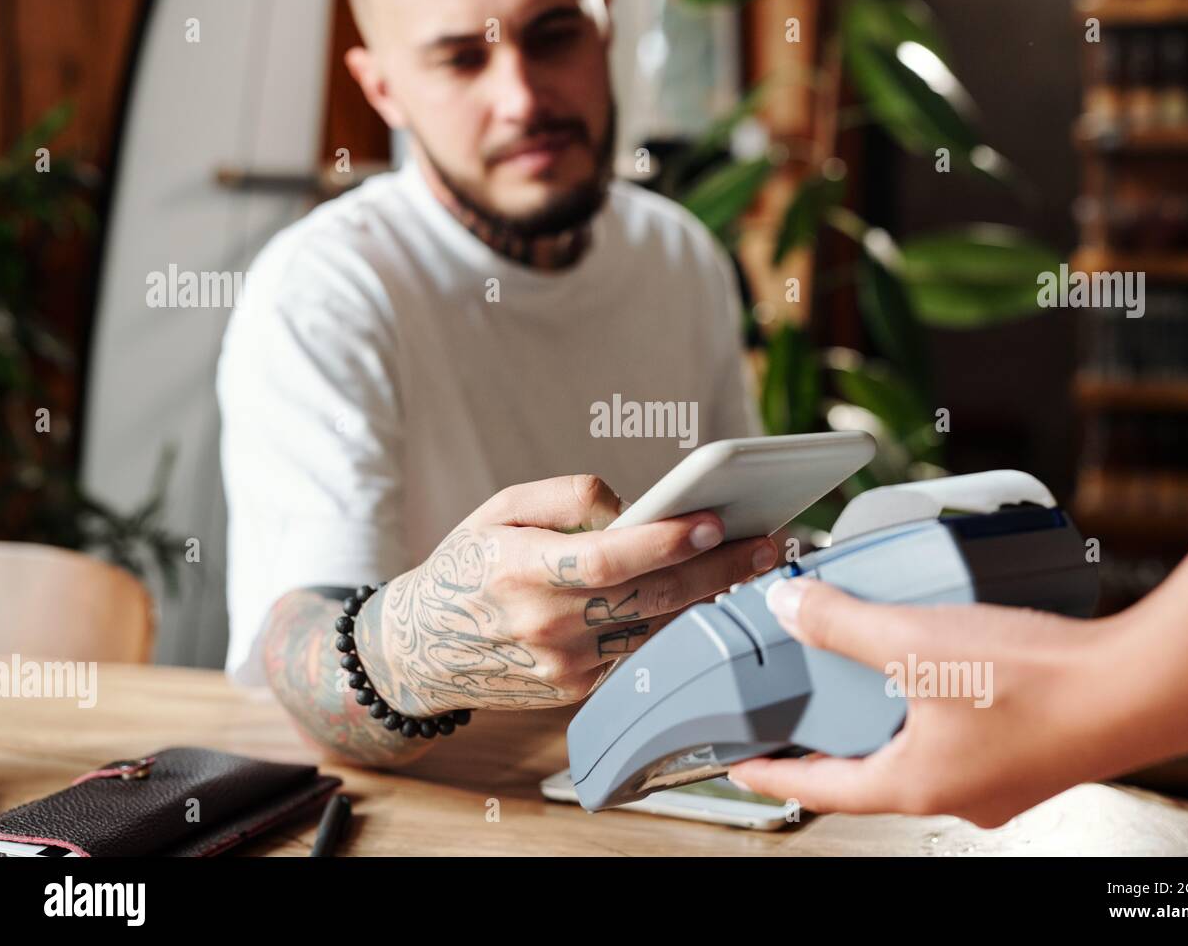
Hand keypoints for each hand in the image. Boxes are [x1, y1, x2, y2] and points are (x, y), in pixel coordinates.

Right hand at [357, 474, 777, 714]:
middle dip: (715, 569)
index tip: (714, 521)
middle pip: (649, 598)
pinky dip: (675, 623)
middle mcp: (546, 624)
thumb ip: (569, 496)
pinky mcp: (576, 690)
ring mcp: (564, 665)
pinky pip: (638, 651)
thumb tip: (633, 508)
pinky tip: (707, 596)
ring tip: (751, 565)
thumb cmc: (467, 566)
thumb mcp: (500, 509)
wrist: (421, 649)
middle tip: (766, 543)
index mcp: (522, 569)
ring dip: (708, 597)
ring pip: (654, 629)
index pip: (608, 559)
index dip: (665, 542)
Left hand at [727, 579, 1187, 827]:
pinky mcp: (1027, 754)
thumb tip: (791, 608)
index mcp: (915, 783)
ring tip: (863, 680)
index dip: (772, 772)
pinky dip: (933, 708)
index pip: (819, 787)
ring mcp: (995, 780)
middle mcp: (954, 793)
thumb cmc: (1038, 683)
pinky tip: (941, 670)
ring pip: (917, 751)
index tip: (741, 765)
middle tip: (799, 712)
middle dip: (830, 741)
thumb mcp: (915, 643)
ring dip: (885, 720)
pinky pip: (960, 736)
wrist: (1144, 688)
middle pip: (867, 770)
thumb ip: (843, 625)